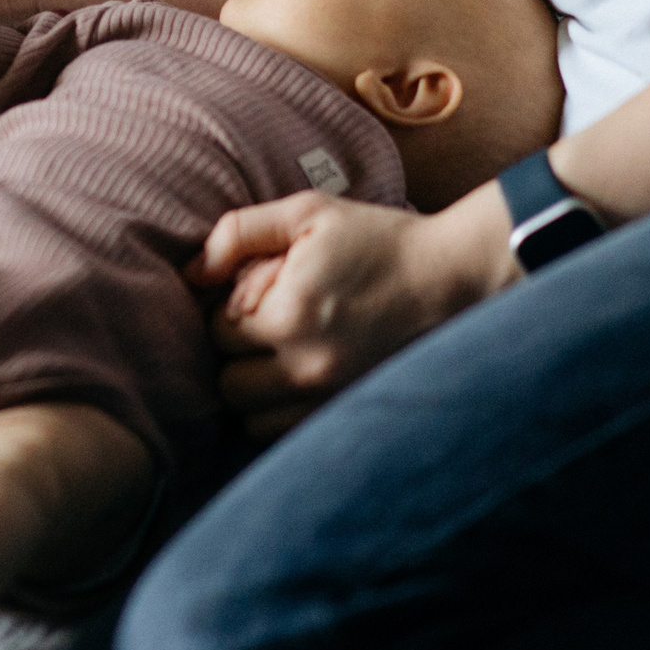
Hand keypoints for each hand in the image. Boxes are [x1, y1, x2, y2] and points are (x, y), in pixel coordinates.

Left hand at [190, 188, 515, 443]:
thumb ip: (240, 232)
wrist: (457, 279)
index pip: (217, 335)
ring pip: (254, 422)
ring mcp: (332, 401)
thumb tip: (192, 270)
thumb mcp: (308, 214)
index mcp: (292, 317)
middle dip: (235, 357)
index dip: (227, 313)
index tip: (254, 295)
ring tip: (284, 354)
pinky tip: (303, 376)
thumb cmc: (379, 240)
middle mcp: (309, 370)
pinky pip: (290, 435)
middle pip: (229, 387)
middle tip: (264, 328)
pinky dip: (284, 413)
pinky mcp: (352, 415)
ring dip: (256, 391)